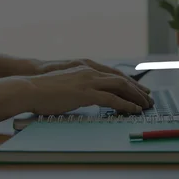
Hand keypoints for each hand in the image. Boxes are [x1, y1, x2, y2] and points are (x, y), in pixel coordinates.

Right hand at [24, 65, 152, 115]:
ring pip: (120, 87)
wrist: (30, 87)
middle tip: (148, 99)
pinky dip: (125, 104)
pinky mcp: (85, 93)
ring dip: (135, 97)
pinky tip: (133, 110)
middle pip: (122, 79)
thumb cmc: (45, 89)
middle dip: (137, 90)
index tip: (141, 90)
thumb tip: (90, 95)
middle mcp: (91, 71)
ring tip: (145, 106)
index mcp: (88, 68)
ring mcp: (89, 81)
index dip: (130, 83)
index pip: (115, 74)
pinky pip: (111, 99)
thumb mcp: (68, 83)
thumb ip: (82, 85)